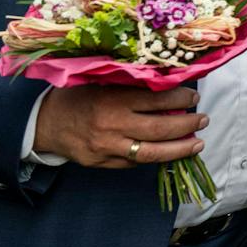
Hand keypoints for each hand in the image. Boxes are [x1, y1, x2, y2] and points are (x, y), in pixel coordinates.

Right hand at [32, 83, 207, 166]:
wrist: (43, 122)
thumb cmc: (77, 97)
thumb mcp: (102, 83)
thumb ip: (132, 86)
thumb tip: (170, 85)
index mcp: (112, 101)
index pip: (156, 101)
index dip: (180, 100)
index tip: (194, 98)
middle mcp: (111, 126)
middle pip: (159, 130)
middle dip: (187, 126)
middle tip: (203, 120)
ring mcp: (106, 148)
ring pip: (151, 153)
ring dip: (179, 150)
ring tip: (197, 144)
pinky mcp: (101, 163)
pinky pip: (134, 163)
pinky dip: (155, 158)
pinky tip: (171, 152)